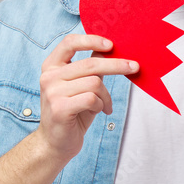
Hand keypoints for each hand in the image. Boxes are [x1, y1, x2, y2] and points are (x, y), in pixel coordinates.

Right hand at [37, 34, 138, 165]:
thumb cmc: (72, 113)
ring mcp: (52, 92)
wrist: (56, 143)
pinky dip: (101, 105)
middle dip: (117, 65)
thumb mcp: (81, 86)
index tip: (111, 45)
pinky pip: (92, 99)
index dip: (92, 40)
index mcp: (51, 66)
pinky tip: (99, 112)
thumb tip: (109, 49)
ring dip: (106, 96)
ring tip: (105, 106)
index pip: (69, 43)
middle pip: (90, 64)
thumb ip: (90, 69)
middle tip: (135, 67)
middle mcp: (49, 77)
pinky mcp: (59, 108)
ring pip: (94, 83)